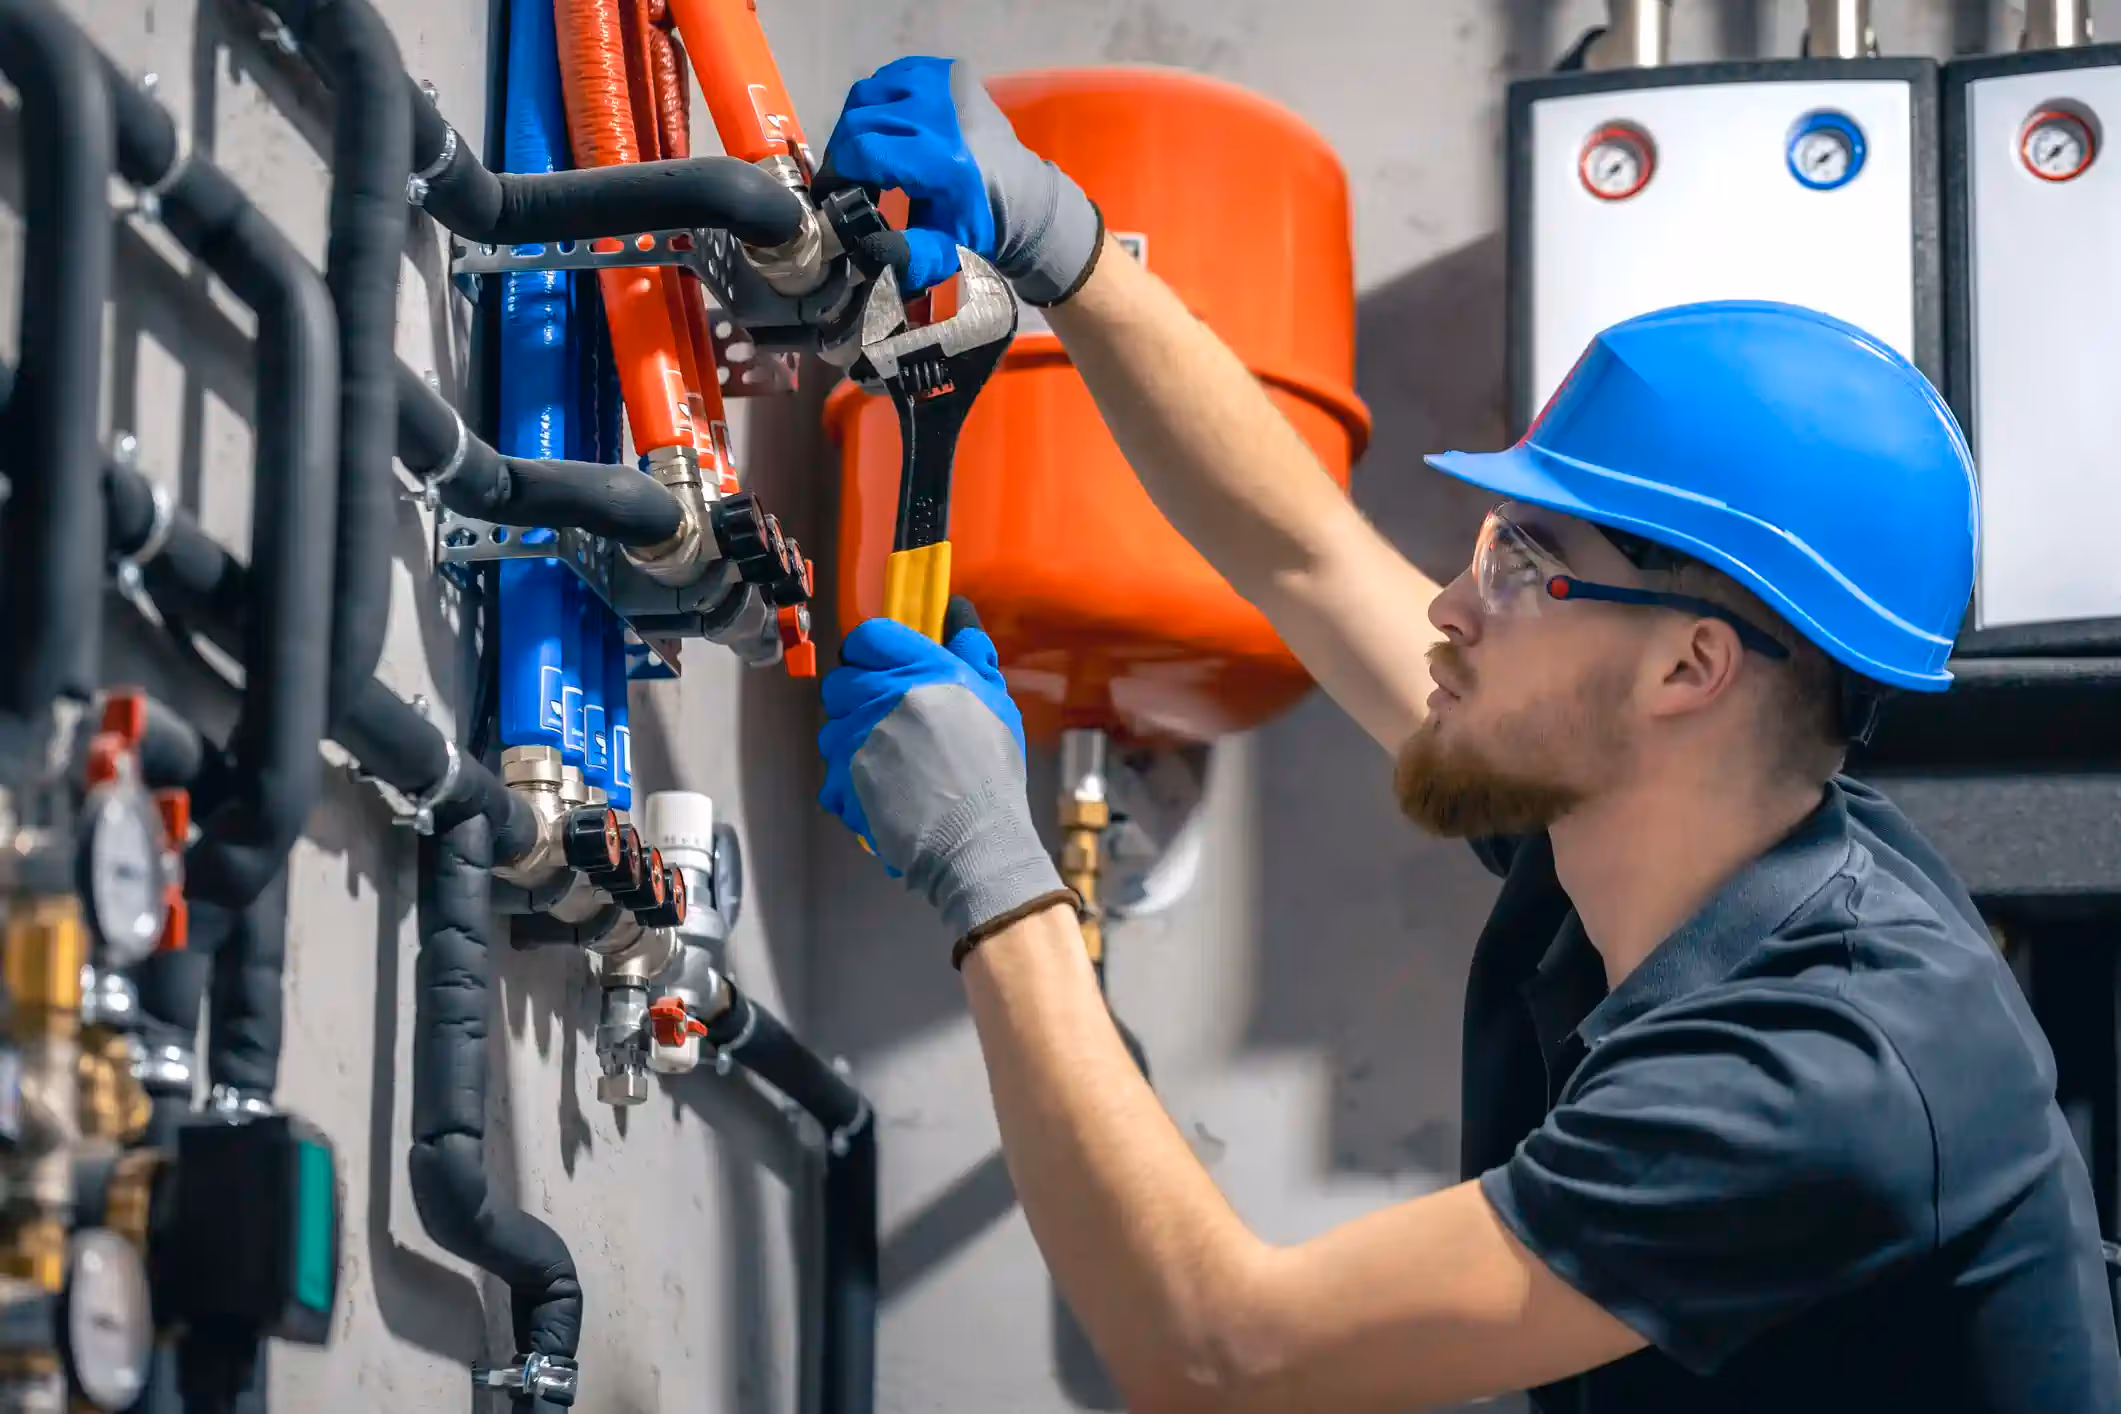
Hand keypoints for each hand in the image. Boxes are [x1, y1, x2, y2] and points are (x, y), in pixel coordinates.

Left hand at [818, 601, 1068, 944]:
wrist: (976, 838)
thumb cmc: (991, 771)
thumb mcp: (994, 701)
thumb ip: (971, 653)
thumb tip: (958, 614)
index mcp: (920, 671)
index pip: (868, 637)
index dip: (870, 649)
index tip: (882, 665)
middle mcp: (881, 699)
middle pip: (840, 681)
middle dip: (857, 696)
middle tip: (886, 718)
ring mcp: (856, 741)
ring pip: (830, 728)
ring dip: (851, 740)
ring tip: (888, 762)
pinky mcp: (841, 781)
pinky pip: (830, 774)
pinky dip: (849, 783)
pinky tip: (880, 792)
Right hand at [819, 55, 1102, 302]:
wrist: (1019, 193)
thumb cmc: (975, 223)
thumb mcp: (942, 247)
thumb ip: (907, 252)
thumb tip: (869, 249)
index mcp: (942, 159)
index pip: (864, 150)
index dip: (838, 171)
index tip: (832, 191)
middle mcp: (940, 113)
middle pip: (859, 120)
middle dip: (844, 151)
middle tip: (846, 176)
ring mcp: (942, 83)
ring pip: (868, 94)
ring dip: (858, 123)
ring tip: (865, 152)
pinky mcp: (944, 70)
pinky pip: (889, 77)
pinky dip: (879, 101)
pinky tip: (887, 127)